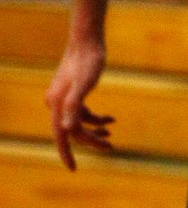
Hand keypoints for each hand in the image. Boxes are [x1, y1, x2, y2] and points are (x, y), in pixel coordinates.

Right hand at [46, 36, 111, 169]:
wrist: (88, 38)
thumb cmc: (88, 59)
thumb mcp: (85, 82)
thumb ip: (74, 105)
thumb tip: (66, 129)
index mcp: (57, 104)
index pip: (62, 135)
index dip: (67, 154)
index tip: (74, 169)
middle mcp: (56, 103)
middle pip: (73, 129)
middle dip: (90, 140)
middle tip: (110, 146)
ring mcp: (63, 97)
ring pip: (78, 121)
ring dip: (94, 129)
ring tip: (111, 132)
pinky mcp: (72, 91)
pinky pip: (81, 111)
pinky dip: (95, 117)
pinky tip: (110, 118)